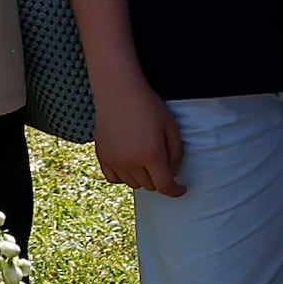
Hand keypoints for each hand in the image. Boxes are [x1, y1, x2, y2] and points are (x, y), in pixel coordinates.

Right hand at [93, 80, 183, 197]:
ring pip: (132, 183)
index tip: (181, 189)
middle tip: (163, 164)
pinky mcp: (101, 156)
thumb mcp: (172, 128)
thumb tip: (172, 174)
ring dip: (143, 178)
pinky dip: (124, 176)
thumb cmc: (149, 107)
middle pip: (149, 185)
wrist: (118, 92)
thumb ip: (176, 154)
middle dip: (160, 179)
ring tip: (147, 160)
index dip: (175, 191)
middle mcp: (130, 162)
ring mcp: (113, 160)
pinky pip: (114, 178)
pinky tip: (131, 165)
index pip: (164, 186)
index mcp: (151, 155)